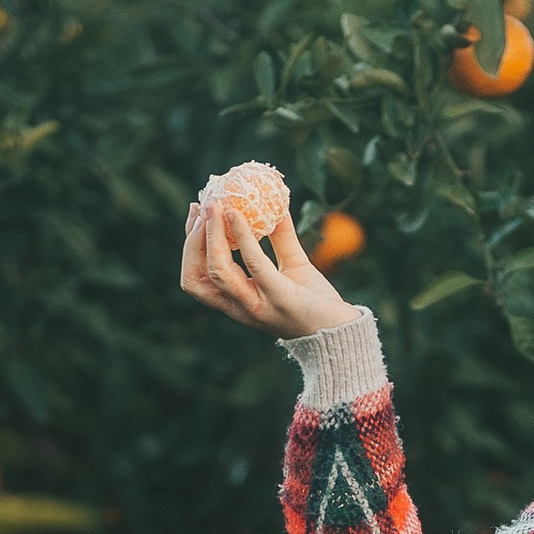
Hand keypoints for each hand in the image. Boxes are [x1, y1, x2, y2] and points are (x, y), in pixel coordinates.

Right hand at [179, 194, 358, 341]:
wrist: (343, 331)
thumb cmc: (317, 301)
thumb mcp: (295, 264)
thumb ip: (281, 238)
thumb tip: (274, 203)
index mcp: (236, 302)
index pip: (199, 276)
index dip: (190, 243)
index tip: (195, 211)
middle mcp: (240, 307)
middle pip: (197, 278)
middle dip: (192, 241)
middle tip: (202, 207)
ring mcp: (258, 305)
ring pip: (218, 271)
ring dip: (211, 237)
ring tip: (216, 207)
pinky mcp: (279, 298)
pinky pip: (254, 264)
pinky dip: (243, 237)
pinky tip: (238, 215)